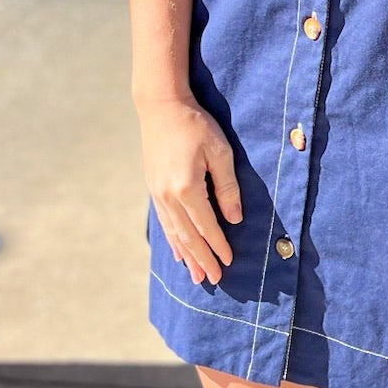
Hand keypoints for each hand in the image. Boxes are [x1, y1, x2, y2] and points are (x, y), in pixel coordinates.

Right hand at [138, 94, 241, 283]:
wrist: (161, 107)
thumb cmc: (196, 125)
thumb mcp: (220, 152)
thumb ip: (227, 187)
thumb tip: (234, 219)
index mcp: (187, 188)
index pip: (207, 226)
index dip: (218, 246)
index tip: (229, 262)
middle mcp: (169, 196)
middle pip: (188, 236)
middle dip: (202, 259)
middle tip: (214, 280)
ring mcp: (158, 193)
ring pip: (174, 232)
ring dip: (187, 256)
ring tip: (197, 276)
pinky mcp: (153, 188)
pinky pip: (164, 222)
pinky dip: (172, 240)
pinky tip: (178, 252)